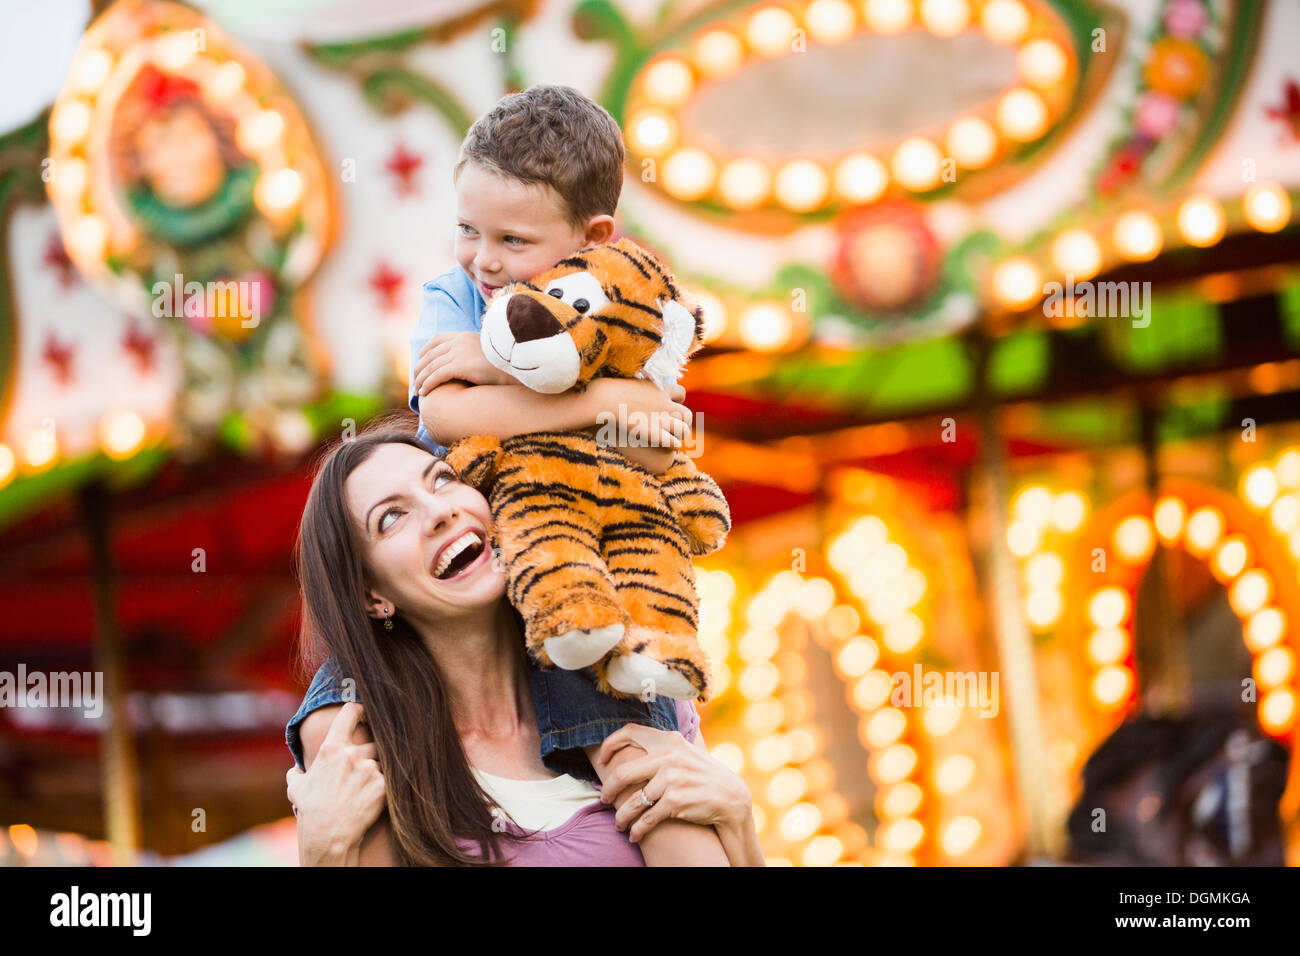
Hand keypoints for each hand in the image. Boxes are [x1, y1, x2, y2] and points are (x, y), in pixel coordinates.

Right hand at [286, 703, 386, 865]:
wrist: (327, 835)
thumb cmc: (311, 810)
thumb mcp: (297, 788)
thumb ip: (297, 773)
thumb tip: (296, 770)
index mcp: (332, 748)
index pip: (351, 712)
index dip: (359, 710)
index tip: (363, 713)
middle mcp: (352, 754)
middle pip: (372, 742)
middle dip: (369, 754)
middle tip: (362, 770)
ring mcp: (369, 769)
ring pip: (381, 762)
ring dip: (376, 772)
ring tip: (364, 789)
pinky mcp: (382, 786)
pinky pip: (388, 780)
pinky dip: (382, 788)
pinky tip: (371, 799)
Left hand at [413, 332, 513, 395]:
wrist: (518, 368)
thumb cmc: (505, 366)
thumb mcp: (486, 354)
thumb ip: (472, 354)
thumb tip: (467, 364)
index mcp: (464, 335)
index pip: (436, 340)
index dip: (424, 353)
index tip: (420, 365)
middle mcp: (459, 341)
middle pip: (430, 355)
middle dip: (420, 369)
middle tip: (416, 382)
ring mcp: (460, 352)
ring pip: (432, 366)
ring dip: (422, 380)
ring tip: (418, 392)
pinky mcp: (461, 365)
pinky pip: (438, 375)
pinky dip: (428, 384)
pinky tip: (425, 393)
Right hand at [592, 378, 692, 449]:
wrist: (606, 399)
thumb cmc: (607, 390)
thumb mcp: (625, 382)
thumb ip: (631, 386)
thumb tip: (623, 386)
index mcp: (659, 389)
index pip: (681, 393)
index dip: (678, 401)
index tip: (670, 405)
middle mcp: (664, 404)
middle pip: (687, 414)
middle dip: (683, 422)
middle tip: (675, 426)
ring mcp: (662, 419)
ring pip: (684, 430)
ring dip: (680, 434)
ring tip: (673, 438)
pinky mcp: (655, 433)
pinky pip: (674, 443)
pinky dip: (673, 445)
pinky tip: (669, 447)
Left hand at [596, 723, 751, 843]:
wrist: (730, 797)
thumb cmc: (704, 775)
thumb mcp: (686, 751)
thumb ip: (664, 747)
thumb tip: (633, 744)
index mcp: (669, 740)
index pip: (630, 732)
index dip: (610, 744)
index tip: (602, 759)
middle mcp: (669, 757)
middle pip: (623, 773)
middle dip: (609, 790)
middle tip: (605, 800)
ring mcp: (671, 779)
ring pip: (633, 802)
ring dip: (621, 817)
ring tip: (619, 825)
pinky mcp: (675, 801)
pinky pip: (646, 819)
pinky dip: (637, 830)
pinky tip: (634, 835)